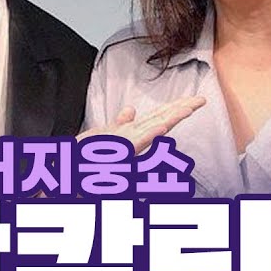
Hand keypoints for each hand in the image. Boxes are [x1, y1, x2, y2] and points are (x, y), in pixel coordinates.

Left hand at [78, 95, 205, 153]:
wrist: (69, 170)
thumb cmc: (88, 156)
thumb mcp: (105, 134)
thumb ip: (121, 123)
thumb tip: (132, 109)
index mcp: (132, 133)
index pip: (158, 116)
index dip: (176, 107)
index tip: (195, 99)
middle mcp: (133, 140)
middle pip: (160, 120)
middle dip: (180, 110)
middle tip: (201, 99)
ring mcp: (126, 146)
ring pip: (152, 131)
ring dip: (170, 120)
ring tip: (188, 108)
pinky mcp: (118, 154)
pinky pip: (135, 144)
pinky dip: (149, 136)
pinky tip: (161, 129)